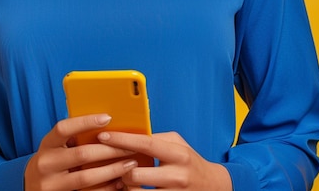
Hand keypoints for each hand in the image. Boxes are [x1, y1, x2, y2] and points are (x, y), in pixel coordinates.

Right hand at [25, 114, 138, 190]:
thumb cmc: (52, 160)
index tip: (108, 117)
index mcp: (46, 144)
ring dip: (112, 170)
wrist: (32, 187)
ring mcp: (51, 185)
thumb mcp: (55, 145)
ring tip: (130, 164)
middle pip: (82, 154)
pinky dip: (106, 189)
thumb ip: (73, 136)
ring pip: (86, 178)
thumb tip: (105, 121)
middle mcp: (46, 164)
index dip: (85, 122)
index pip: (64, 128)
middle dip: (110, 150)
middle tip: (130, 146)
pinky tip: (119, 182)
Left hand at [97, 130, 231, 190]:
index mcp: (178, 154)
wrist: (214, 187)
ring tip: (124, 179)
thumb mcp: (178, 144)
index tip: (104, 136)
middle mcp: (177, 176)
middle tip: (115, 164)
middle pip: (136, 173)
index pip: (146, 144)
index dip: (122, 140)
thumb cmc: (190, 161)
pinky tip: (131, 189)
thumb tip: (131, 133)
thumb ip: (157, 138)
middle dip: (121, 169)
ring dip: (125, 186)